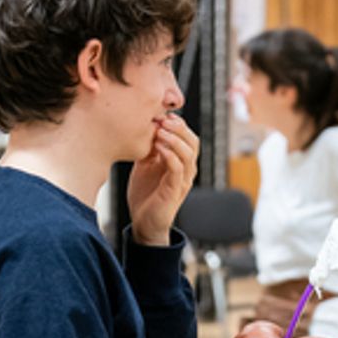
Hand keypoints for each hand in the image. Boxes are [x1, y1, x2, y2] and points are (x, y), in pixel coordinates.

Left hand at [128, 115, 198, 245]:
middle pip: (193, 142)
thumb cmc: (145, 194)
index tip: (161, 115)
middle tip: (163, 120)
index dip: (178, 124)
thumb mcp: (145, 165)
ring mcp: (182, 180)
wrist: (144, 222)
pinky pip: (178, 169)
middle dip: (179, 128)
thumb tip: (145, 127)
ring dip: (174, 140)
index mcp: (181, 162)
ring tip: (159, 131)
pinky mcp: (175, 190)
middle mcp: (186, 170)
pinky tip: (158, 148)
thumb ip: (149, 148)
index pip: (188, 137)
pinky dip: (170, 156)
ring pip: (188, 154)